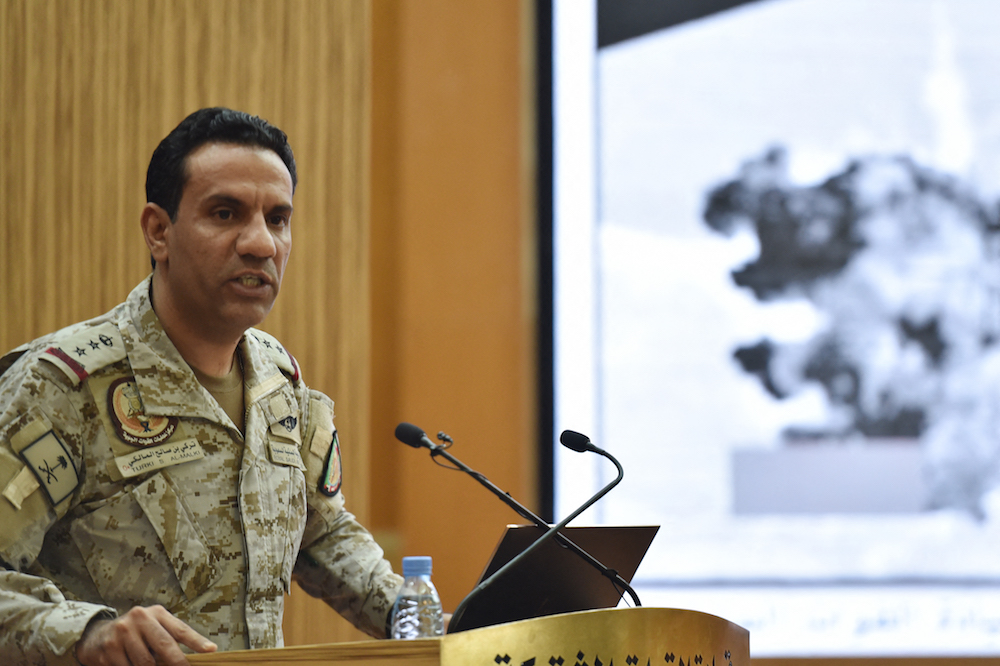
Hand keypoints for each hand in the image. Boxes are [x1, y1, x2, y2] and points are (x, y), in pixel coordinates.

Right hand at [75, 605, 216, 665]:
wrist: (97, 636)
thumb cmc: (136, 633)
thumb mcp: (154, 627)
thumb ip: (171, 637)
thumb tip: (200, 653)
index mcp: (156, 613)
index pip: (180, 629)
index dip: (197, 641)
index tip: (210, 650)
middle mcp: (140, 618)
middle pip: (164, 645)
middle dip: (177, 662)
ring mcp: (122, 632)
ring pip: (145, 663)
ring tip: (150, 664)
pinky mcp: (109, 649)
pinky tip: (130, 665)